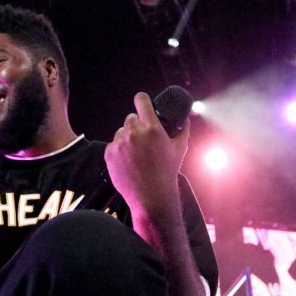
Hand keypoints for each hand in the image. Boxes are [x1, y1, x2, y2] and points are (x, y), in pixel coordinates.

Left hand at [105, 92, 189, 216]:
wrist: (151, 196)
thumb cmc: (167, 172)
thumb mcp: (180, 149)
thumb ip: (183, 130)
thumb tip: (185, 119)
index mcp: (152, 128)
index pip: (141, 100)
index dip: (141, 99)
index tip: (141, 101)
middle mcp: (134, 133)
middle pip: (130, 117)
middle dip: (136, 125)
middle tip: (142, 138)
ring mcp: (120, 143)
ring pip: (120, 132)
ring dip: (126, 138)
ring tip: (136, 153)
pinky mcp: (109, 154)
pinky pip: (113, 145)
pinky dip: (119, 150)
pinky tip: (128, 161)